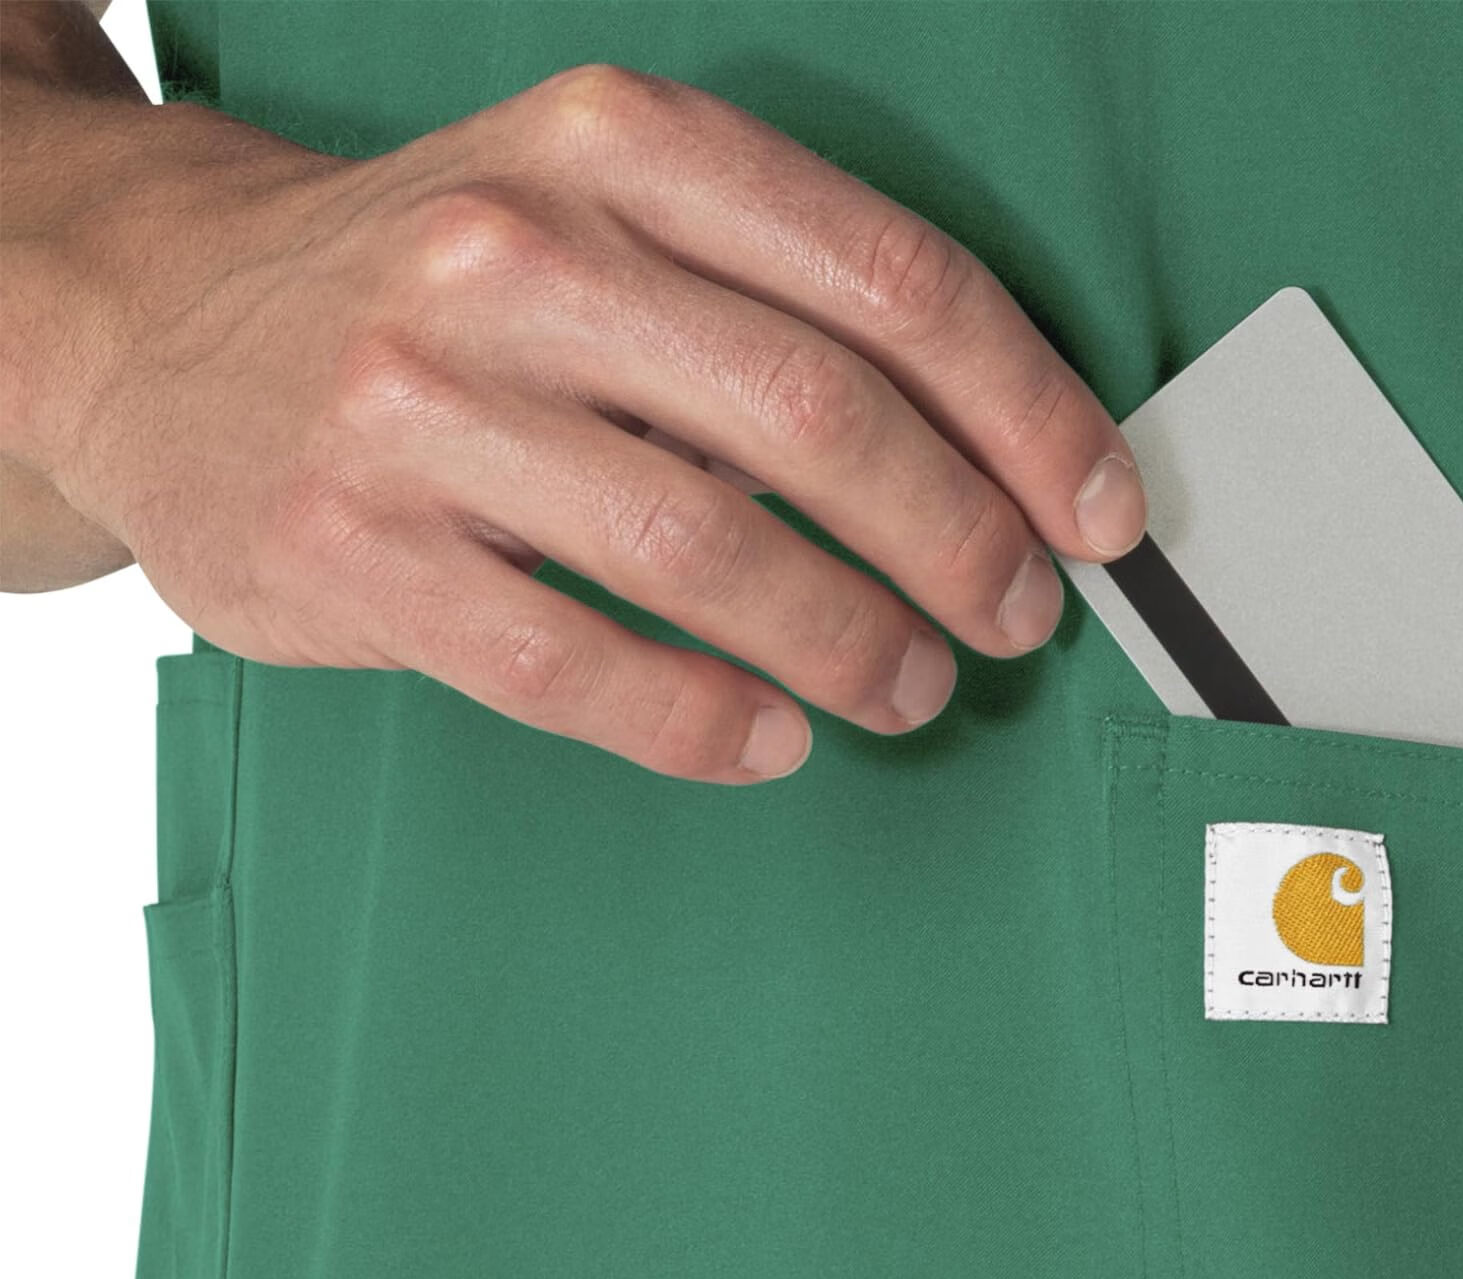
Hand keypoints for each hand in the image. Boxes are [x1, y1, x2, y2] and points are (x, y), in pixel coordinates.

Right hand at [4, 59, 1146, 778]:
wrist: (157, 321)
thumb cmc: (444, 290)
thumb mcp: (601, 214)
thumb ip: (778, 304)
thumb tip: (998, 460)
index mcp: (618, 150)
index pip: (888, 282)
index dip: (1029, 414)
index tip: (1100, 510)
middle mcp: (517, 253)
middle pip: (820, 421)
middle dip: (960, 543)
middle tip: (1016, 615)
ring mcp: (420, 404)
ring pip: (705, 550)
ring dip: (851, 643)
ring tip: (911, 685)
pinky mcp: (354, 547)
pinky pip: (575, 665)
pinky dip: (703, 721)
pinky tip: (771, 738)